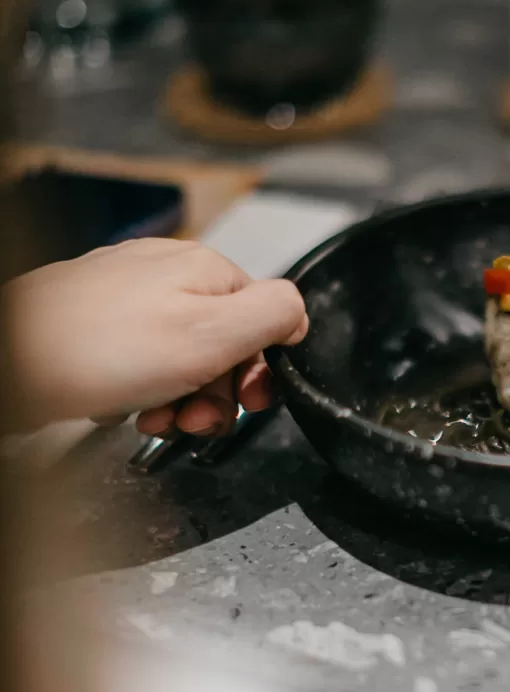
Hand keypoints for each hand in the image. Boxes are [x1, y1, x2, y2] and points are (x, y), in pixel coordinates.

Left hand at [5, 239, 307, 435]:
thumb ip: (272, 316)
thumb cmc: (102, 350)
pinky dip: (144, 391)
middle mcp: (166, 274)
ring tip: (157, 421)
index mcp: (204, 269)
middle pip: (223, 341)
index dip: (258, 370)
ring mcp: (127, 296)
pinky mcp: (96, 323)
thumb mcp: (213, 334)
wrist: (13, 361)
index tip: (244, 403)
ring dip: (182, 398)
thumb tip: (300, 312)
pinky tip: (129, 409)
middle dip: (217, 392)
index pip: (264, 319)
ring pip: (182, 355)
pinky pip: (142, 361)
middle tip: (194, 422)